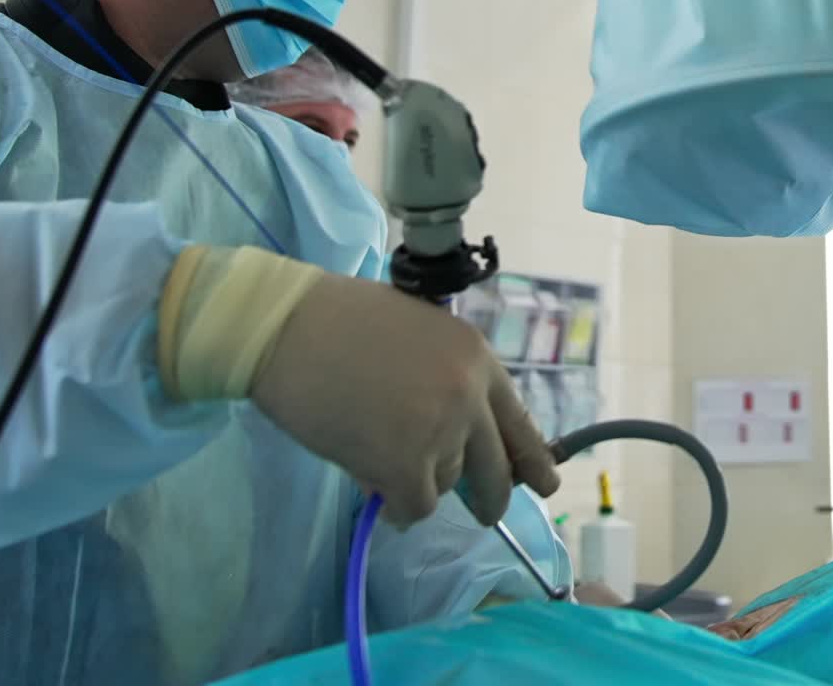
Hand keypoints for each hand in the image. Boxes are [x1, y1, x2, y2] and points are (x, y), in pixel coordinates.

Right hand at [252, 272, 559, 525]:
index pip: (520, 421)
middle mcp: (471, 395)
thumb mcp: (418, 333)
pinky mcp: (407, 465)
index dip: (533, 459)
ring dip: (418, 481)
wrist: (288, 327)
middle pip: (498, 469)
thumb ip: (448, 378)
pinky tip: (372, 481)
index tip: (544, 483)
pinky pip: (415, 508)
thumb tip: (461, 438)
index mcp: (476, 357)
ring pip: (446, 486)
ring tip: (377, 447)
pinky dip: (395, 505)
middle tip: (482, 511)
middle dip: (490, 496)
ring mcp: (442, 431)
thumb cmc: (340, 321)